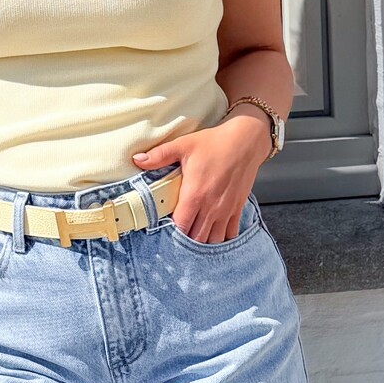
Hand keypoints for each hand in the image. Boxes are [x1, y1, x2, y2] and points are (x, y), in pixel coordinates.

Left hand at [132, 111, 271, 242]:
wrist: (246, 141)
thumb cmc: (215, 143)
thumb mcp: (184, 145)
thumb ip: (159, 156)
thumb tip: (137, 160)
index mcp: (195, 194)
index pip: (181, 226)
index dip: (172, 233)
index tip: (166, 232)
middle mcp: (211, 206)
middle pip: (197, 238)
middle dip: (186, 241)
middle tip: (178, 237)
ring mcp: (226, 210)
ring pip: (213, 240)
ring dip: (203, 241)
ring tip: (194, 236)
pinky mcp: (237, 208)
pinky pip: (230, 234)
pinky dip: (221, 238)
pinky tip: (213, 234)